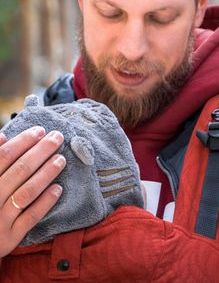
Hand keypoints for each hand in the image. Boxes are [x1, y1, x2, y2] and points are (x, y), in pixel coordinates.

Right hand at [0, 127, 64, 257]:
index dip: (22, 142)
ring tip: (61, 160)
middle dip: (40, 152)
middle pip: (18, 171)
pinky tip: (58, 189)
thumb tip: (2, 137)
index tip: (39, 131)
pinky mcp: (9, 237)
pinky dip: (45, 202)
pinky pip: (30, 217)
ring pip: (26, 192)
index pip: (3, 157)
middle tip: (57, 137)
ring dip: (46, 174)